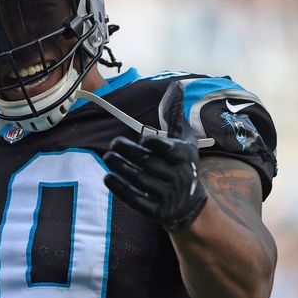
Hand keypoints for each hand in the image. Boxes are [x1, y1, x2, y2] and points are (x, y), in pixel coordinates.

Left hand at [103, 82, 207, 232]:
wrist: (190, 206)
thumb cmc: (183, 165)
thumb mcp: (185, 140)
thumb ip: (175, 115)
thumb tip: (175, 86)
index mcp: (185, 157)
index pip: (170, 150)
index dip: (155, 145)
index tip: (142, 139)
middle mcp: (179, 177)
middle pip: (149, 163)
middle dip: (128, 152)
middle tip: (113, 144)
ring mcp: (168, 196)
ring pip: (140, 179)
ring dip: (121, 167)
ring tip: (108, 157)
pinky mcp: (156, 211)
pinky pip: (135, 199)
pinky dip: (120, 188)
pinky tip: (108, 177)